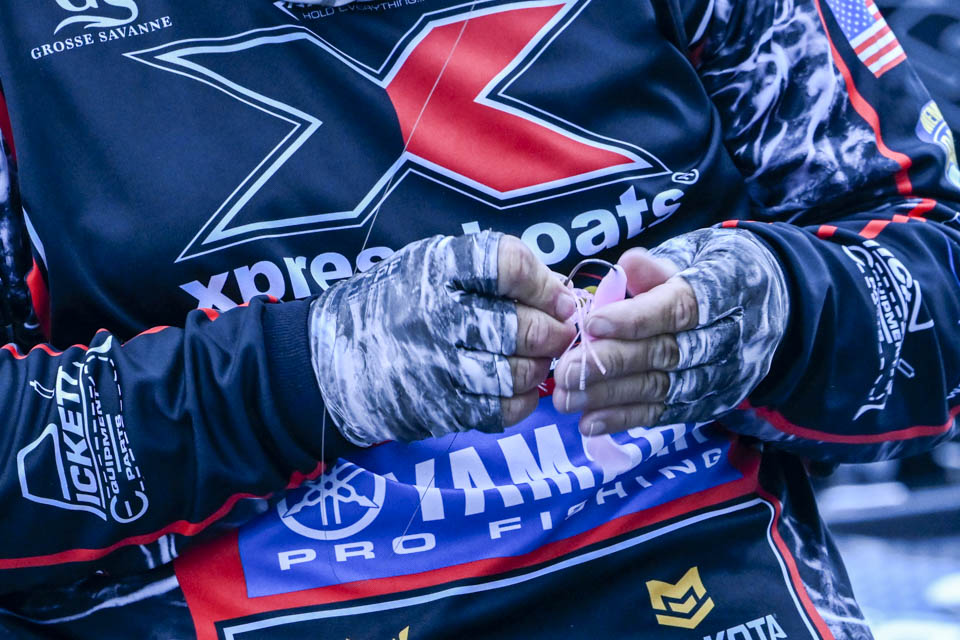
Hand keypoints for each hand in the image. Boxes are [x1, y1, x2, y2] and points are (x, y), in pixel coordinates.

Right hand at [311, 232, 575, 445]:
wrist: (335, 355)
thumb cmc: (401, 302)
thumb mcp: (435, 265)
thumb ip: (498, 272)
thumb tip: (564, 296)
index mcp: (436, 268)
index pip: (509, 265)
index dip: (546, 284)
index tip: (560, 298)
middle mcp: (434, 315)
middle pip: (519, 326)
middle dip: (553, 333)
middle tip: (559, 334)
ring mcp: (435, 366)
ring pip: (515, 373)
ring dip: (539, 368)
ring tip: (536, 359)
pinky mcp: (437, 408)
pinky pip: (501, 410)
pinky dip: (523, 401)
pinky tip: (518, 388)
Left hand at [553, 228, 788, 433]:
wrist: (762, 310)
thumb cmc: (707, 279)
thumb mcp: (691, 260)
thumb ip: (656, 268)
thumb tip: (628, 263)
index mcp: (720, 295)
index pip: (677, 310)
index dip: (634, 319)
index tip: (592, 324)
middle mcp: (723, 341)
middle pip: (664, 355)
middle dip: (610, 364)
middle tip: (565, 370)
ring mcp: (717, 378)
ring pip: (659, 389)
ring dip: (609, 397)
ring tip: (566, 399)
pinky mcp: (706, 404)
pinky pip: (662, 414)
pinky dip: (624, 419)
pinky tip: (589, 423)